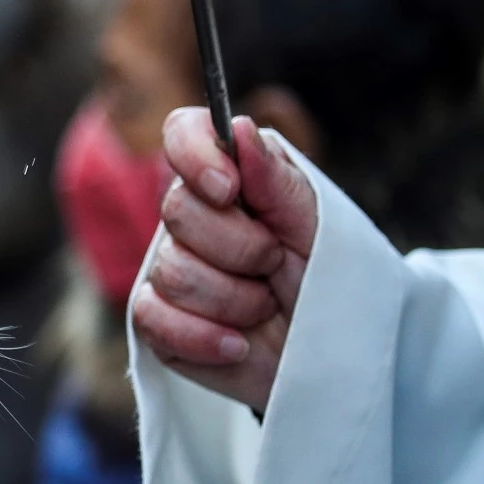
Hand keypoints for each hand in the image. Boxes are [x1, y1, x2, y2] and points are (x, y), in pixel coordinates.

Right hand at [131, 108, 317, 411]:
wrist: (331, 355)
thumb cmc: (329, 284)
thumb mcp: (321, 227)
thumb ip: (278, 180)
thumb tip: (238, 128)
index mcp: (230, 178)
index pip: (183, 133)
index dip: (195, 154)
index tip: (228, 188)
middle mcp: (192, 218)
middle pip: (178, 210)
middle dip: (241, 247)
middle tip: (275, 263)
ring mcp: (168, 270)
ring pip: (172, 272)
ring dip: (234, 300)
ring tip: (266, 307)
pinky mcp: (157, 321)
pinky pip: (151, 318)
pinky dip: (203, 337)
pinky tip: (238, 345)